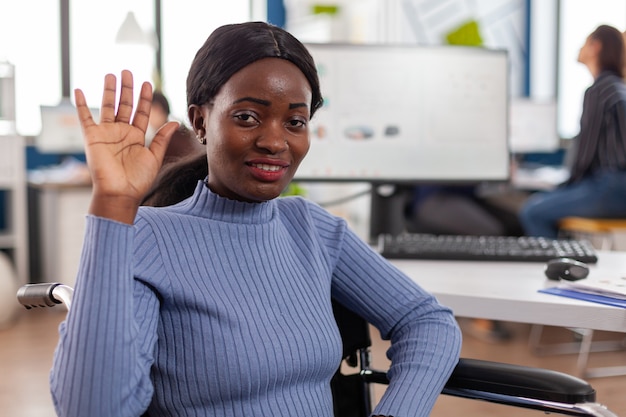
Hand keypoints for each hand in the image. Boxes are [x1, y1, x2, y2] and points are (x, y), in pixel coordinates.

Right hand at [74, 70, 178, 223]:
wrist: (120, 193)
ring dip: (109, 91)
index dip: (144, 98)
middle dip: (127, 89)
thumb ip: (162, 139)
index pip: (141, 112)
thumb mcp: (154, 156)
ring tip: (112, 74)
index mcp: (136, 136)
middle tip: (128, 72)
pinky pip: (84, 118)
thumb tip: (174, 122)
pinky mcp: (92, 137)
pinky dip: (81, 104)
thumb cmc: (138, 179)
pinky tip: (79, 90)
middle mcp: (121, 132)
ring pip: (108, 106)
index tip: (147, 83)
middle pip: (124, 105)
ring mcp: (106, 133)